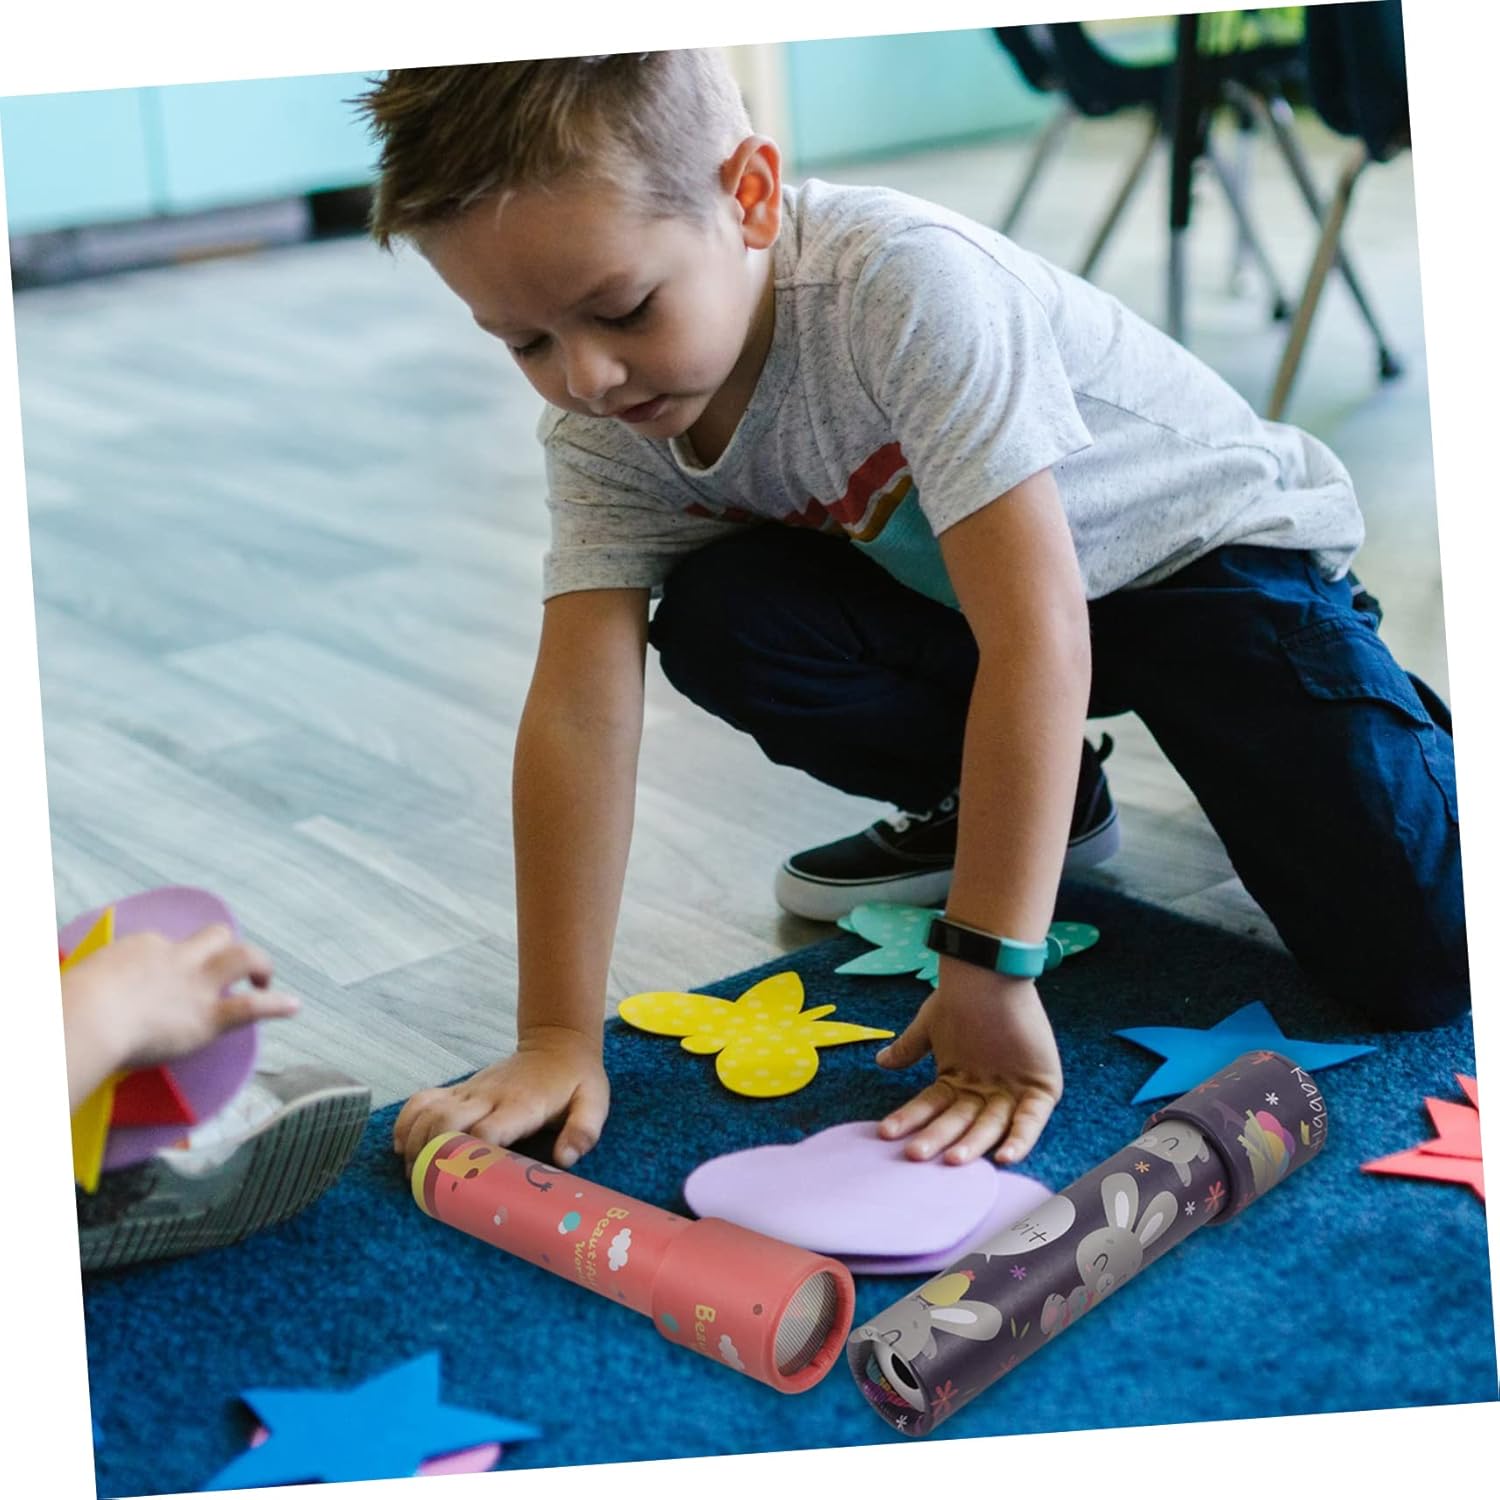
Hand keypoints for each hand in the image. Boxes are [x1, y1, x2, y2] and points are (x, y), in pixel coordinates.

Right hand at [61, 926, 298, 1104]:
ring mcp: (195, 985)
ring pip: (242, 956)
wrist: (88, 1019)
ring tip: (265, 978)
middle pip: (213, 937)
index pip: (164, 947)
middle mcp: (176, 959)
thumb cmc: (68, 1007)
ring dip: (260, 964)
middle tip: (232, 968)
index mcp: (142, 949)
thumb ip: (91, 987)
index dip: (171, 962)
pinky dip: (277, 1004)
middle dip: (225, 946)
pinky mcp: (207, 1016)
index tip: (166, 979)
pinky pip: (251, 1007)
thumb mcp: (77, 984)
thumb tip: (78, 1001)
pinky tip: (294, 1006)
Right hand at [393, 1025, 608, 1175]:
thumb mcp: (594, 1103)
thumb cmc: (576, 1081)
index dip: (471, 1159)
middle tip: (427, 1189)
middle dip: (431, 1156)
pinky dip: (406, 1121)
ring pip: (429, 1111)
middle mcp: (489, 1096)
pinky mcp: (460, 1089)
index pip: (487, 1132)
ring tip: (413, 1175)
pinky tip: (402, 1147)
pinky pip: (423, 1099)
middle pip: (446, 1122)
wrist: (557, 1043)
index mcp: (521, 1104)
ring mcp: (471, 1091)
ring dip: (414, 1143)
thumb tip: (564, 1160)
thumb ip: (584, 1130)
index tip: (462, 1186)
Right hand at [876, 963, 1062, 1165]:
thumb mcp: (930, 1026)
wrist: (990, 973)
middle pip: (958, 1121)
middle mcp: (984, 1092)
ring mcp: (1012, 1093)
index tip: (886, 1132)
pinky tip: (1004, 1156)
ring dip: (973, 1143)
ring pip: (990, 1126)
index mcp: (958, 1081)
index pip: (931, 1107)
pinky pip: (1031, 1120)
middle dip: (937, 1137)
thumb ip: (909, 1048)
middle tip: (915, 1154)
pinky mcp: (1041, 1090)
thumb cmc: (961, 997)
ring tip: (952, 1159)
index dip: (910, 1119)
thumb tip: (880, 1061)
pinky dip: (1020, 1138)